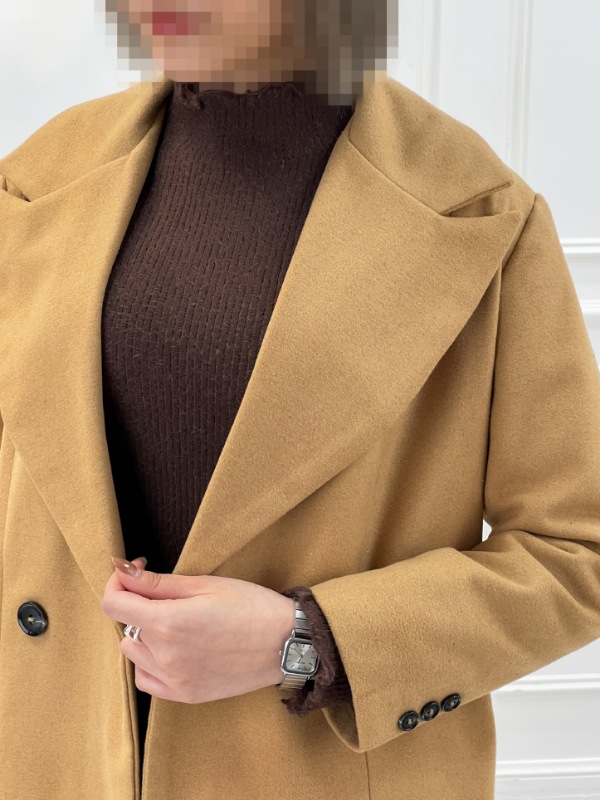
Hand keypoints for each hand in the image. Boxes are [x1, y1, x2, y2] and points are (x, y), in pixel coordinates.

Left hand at [100, 557, 295, 702]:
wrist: (286, 643)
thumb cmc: (251, 606)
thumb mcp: (205, 584)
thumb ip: (158, 582)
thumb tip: (123, 571)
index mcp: (168, 622)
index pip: (113, 604)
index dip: (118, 582)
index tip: (136, 570)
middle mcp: (165, 655)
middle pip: (124, 626)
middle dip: (137, 603)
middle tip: (166, 593)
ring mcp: (174, 679)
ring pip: (133, 652)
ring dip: (142, 633)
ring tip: (173, 620)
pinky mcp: (185, 695)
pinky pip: (146, 678)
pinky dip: (149, 662)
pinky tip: (170, 648)